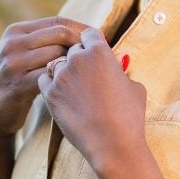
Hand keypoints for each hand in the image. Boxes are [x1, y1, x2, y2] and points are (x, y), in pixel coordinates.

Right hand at [0, 16, 88, 138]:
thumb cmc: (15, 80)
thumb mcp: (21, 54)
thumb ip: (43, 41)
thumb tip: (84, 33)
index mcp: (16, 31)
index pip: (57, 21)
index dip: (81, 29)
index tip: (98, 40)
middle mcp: (13, 44)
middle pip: (60, 34)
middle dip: (82, 45)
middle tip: (97, 58)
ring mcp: (13, 64)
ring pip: (57, 54)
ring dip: (74, 63)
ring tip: (87, 73)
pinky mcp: (18, 85)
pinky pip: (50, 76)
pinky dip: (64, 80)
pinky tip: (74, 87)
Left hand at [38, 27, 146, 172]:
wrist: (113, 144)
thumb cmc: (129, 116)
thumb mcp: (134, 87)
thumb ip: (121, 71)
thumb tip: (118, 68)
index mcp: (100, 51)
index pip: (89, 34)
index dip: (91, 42)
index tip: (92, 51)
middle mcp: (77, 59)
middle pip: (71, 49)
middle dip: (78, 58)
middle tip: (84, 73)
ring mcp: (61, 76)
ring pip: (56, 63)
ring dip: (63, 71)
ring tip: (74, 87)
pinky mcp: (50, 94)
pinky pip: (44, 80)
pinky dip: (51, 84)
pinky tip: (62, 95)